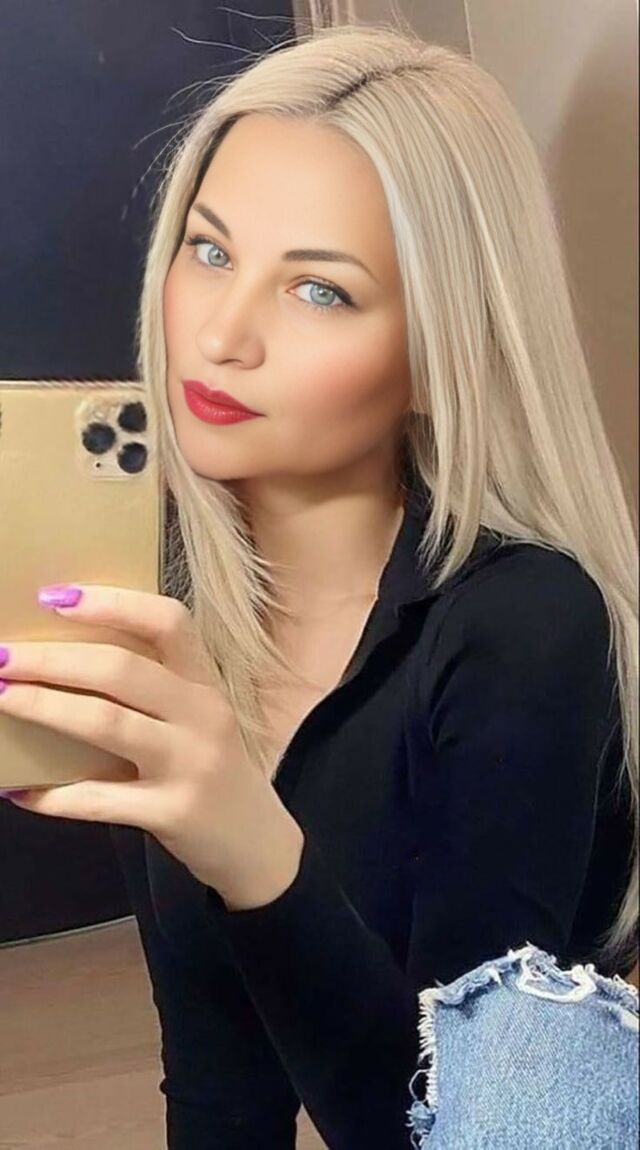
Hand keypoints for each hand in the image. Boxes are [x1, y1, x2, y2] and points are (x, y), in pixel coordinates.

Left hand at [0, 585, 303, 907]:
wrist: (257, 844)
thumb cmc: (212, 770)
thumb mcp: (198, 720)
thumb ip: (152, 691)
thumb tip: (64, 663)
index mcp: (206, 682)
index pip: (168, 621)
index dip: (112, 603)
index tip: (54, 597)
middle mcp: (203, 715)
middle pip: (122, 670)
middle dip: (53, 659)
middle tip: (3, 656)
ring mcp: (190, 764)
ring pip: (106, 723)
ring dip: (45, 707)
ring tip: (2, 697)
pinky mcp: (172, 813)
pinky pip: (98, 799)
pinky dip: (53, 795)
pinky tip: (19, 790)